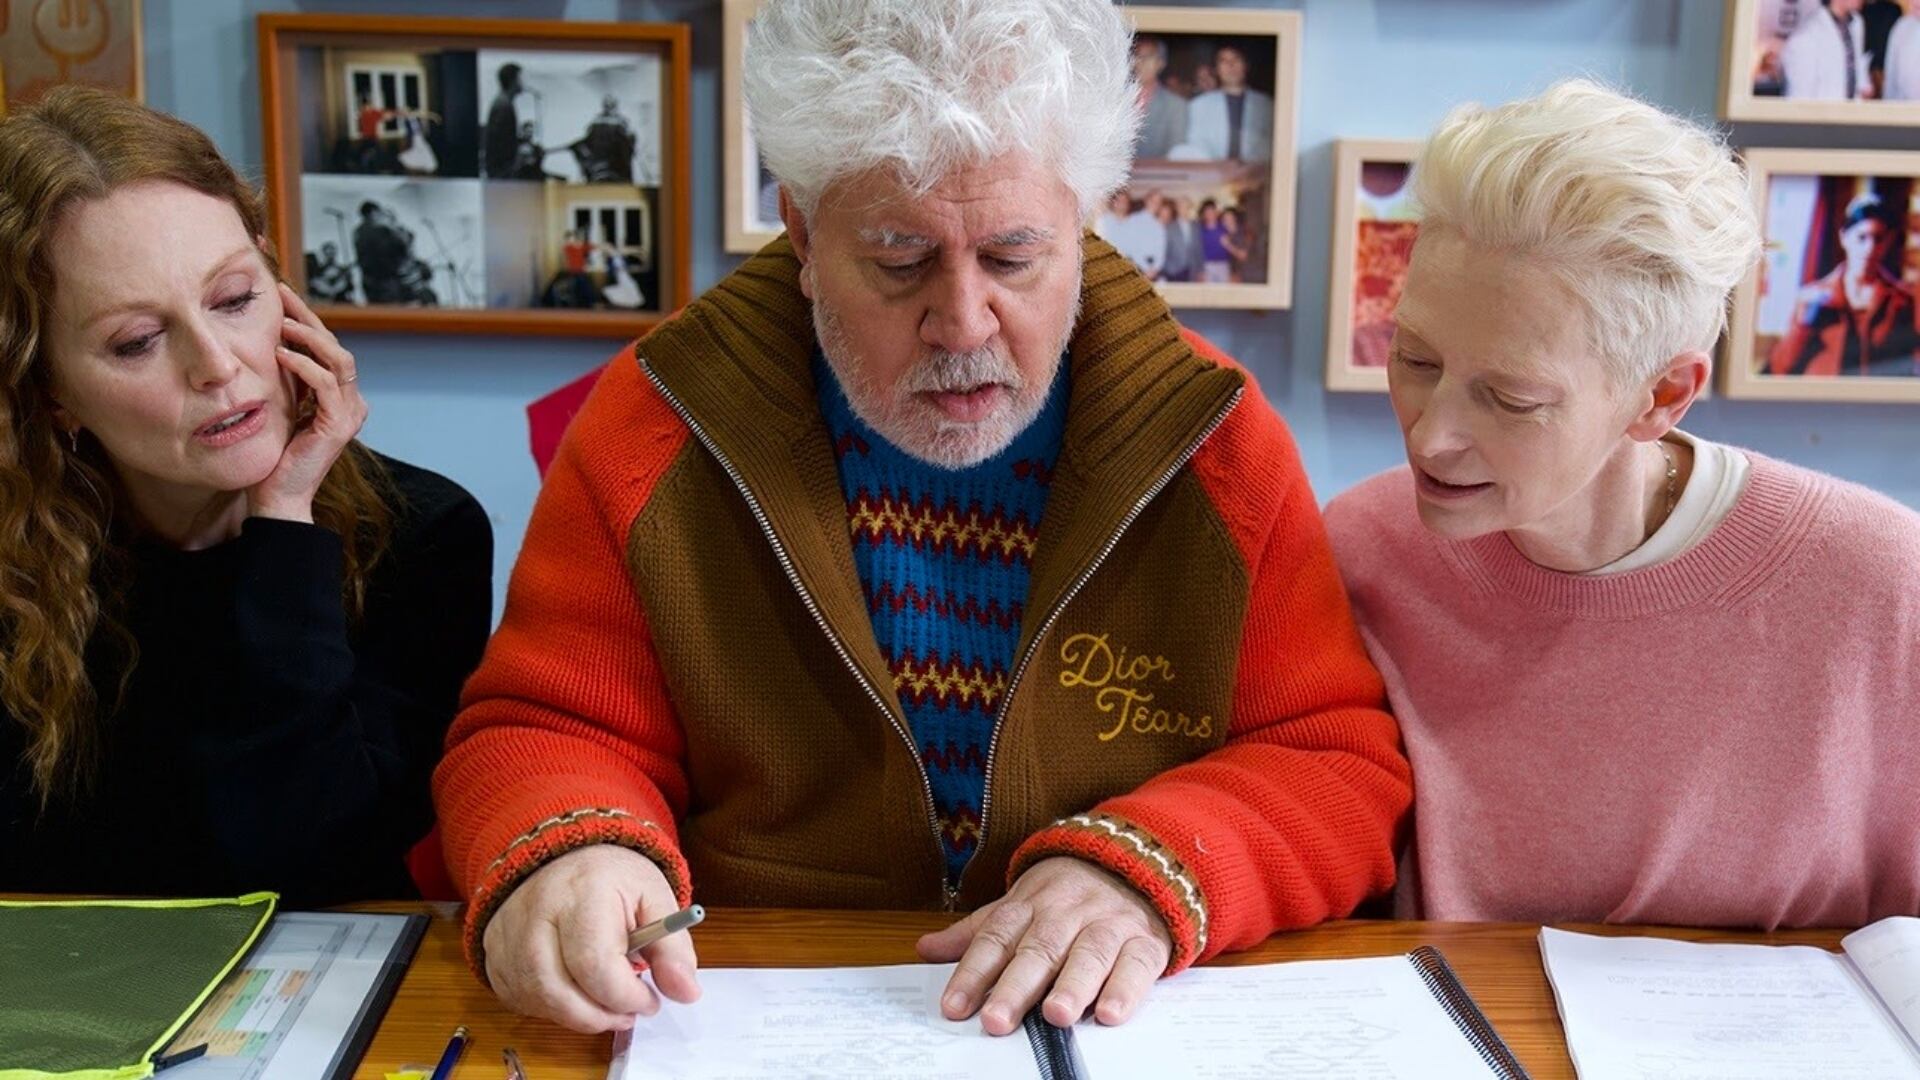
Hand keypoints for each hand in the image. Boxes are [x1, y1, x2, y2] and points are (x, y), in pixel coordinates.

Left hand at [247, 283, 366, 522]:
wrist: (277, 496)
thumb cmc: (274, 455)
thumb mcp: (281, 406)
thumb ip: (287, 380)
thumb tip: (273, 342)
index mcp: (340, 398)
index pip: (327, 348)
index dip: (306, 319)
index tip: (281, 297)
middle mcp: (351, 403)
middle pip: (336, 346)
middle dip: (308, 318)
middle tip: (281, 296)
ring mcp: (348, 414)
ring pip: (338, 360)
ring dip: (310, 337)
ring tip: (281, 324)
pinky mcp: (338, 425)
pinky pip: (326, 384)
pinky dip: (304, 365)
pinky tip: (279, 354)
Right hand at [482, 844, 700, 1032]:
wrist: (564, 852)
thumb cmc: (612, 878)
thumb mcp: (654, 898)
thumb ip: (672, 947)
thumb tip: (686, 992)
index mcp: (583, 892)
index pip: (595, 963)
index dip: (626, 996)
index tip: (650, 999)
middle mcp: (536, 912)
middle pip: (557, 989)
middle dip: (600, 1015)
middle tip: (628, 1013)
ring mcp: (508, 932)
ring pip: (535, 999)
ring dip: (576, 1016)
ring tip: (605, 1004)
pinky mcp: (494, 950)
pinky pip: (517, 997)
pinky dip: (549, 1008)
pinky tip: (574, 993)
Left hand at [917, 857, 1170, 1034]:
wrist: (1134, 860)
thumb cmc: (1067, 894)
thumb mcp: (1019, 905)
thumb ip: (977, 932)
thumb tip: (925, 949)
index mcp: (1030, 905)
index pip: (995, 939)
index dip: (972, 973)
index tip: (954, 1007)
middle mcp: (1067, 914)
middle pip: (1039, 950)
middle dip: (1016, 986)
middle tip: (997, 1019)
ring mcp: (1108, 925)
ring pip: (1089, 954)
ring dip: (1073, 985)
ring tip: (1056, 1016)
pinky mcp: (1145, 942)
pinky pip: (1136, 964)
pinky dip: (1124, 988)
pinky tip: (1110, 1013)